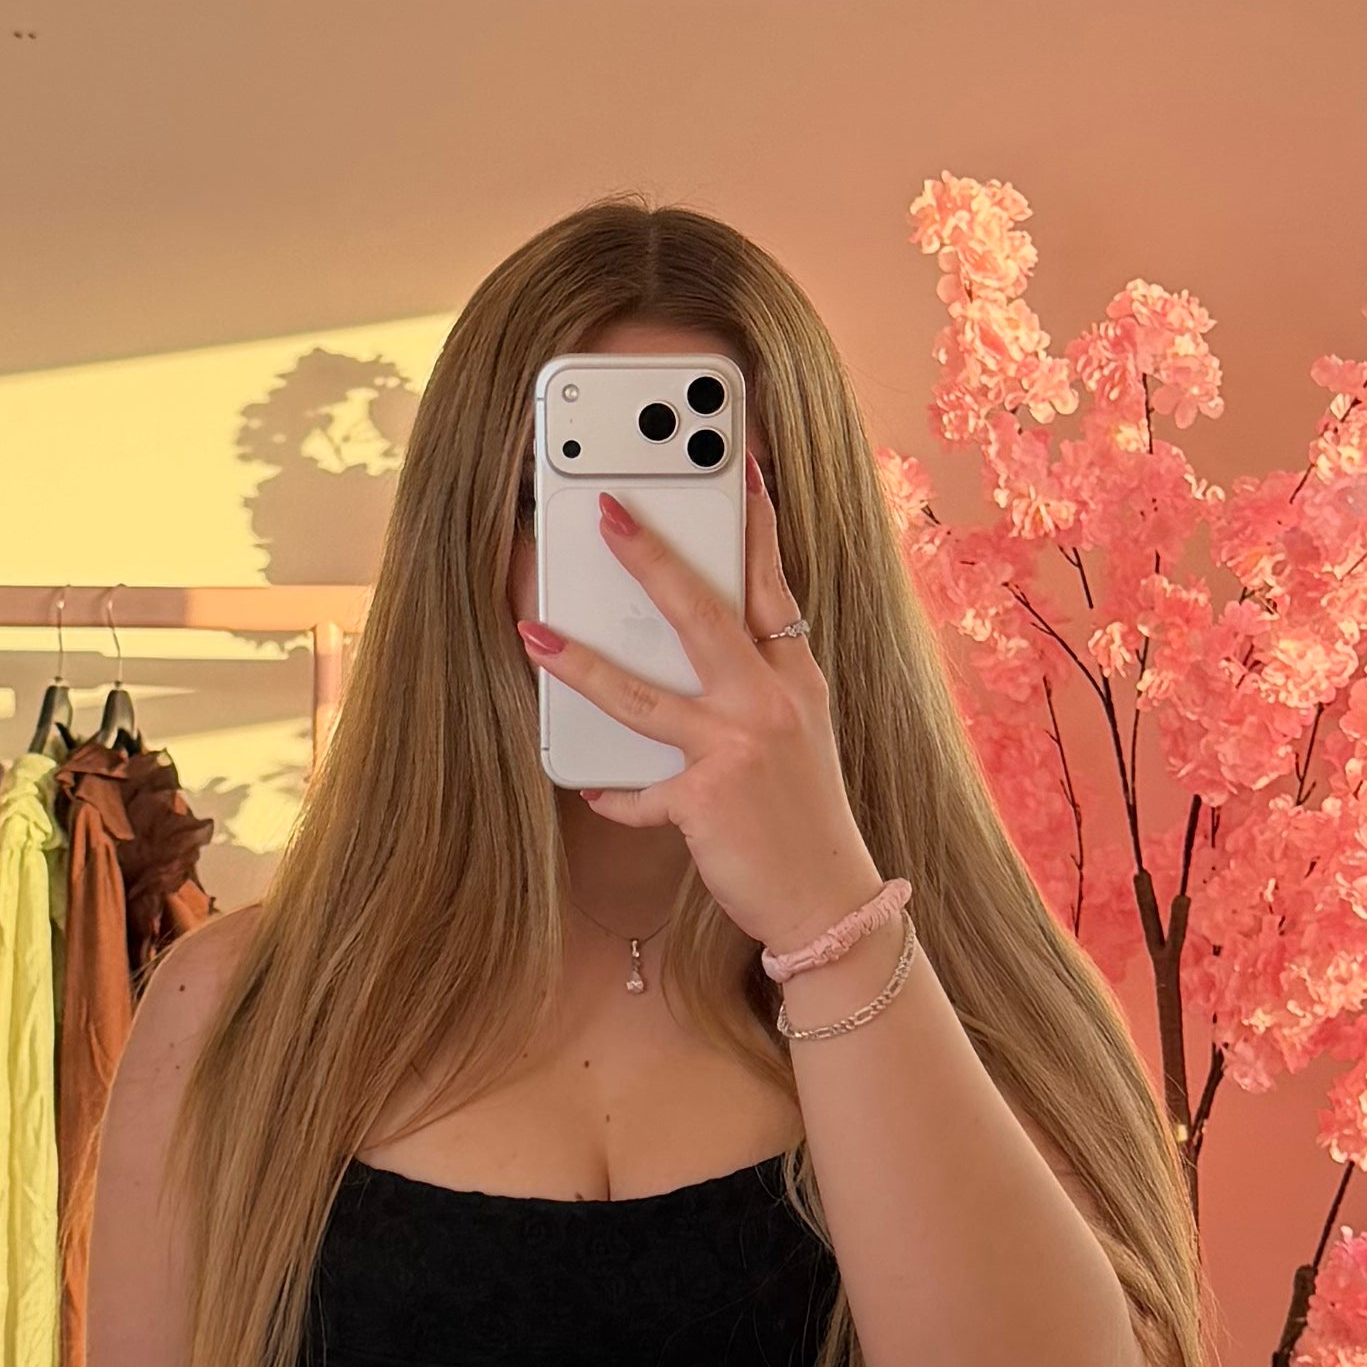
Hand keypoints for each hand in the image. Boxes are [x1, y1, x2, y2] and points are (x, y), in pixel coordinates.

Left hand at [520, 456, 884, 958]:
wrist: (831, 902)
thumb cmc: (806, 819)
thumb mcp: (800, 737)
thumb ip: (757, 689)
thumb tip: (700, 657)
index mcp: (796, 679)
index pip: (772, 584)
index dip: (755, 521)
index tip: (739, 465)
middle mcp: (771, 703)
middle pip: (703, 615)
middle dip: (652, 560)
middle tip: (609, 514)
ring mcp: (738, 749)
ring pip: (644, 696)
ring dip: (582, 664)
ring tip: (534, 634)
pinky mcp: (707, 801)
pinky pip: (640, 790)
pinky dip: (612, 792)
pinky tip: (590, 787)